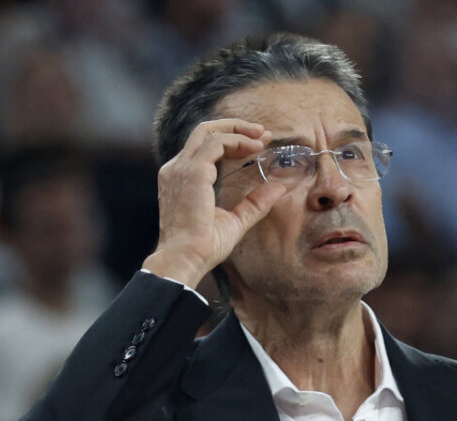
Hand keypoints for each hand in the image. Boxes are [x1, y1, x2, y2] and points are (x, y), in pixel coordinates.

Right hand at [142, 119, 285, 287]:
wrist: (185, 257)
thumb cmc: (204, 246)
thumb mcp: (235, 221)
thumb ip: (255, 204)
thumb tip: (278, 189)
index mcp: (182, 179)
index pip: (205, 148)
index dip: (233, 141)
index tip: (258, 144)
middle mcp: (178, 169)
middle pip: (204, 132)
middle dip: (235, 127)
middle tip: (263, 132)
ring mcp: (182, 168)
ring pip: (210, 132)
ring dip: (239, 131)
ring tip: (263, 138)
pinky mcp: (193, 171)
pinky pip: (216, 143)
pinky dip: (237, 141)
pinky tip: (255, 148)